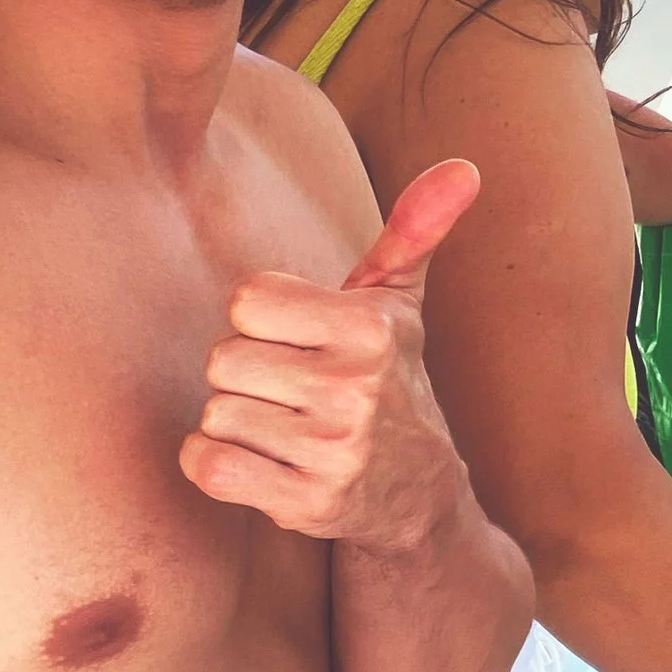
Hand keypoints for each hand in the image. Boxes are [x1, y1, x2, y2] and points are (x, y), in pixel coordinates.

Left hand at [181, 160, 480, 553]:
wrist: (417, 494)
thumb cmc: (390, 378)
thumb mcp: (401, 304)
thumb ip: (415, 229)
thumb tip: (463, 166)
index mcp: (370, 329)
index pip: (248, 300)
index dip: (260, 318)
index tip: (295, 335)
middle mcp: (354, 390)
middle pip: (223, 358)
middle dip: (245, 372)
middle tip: (287, 386)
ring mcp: (331, 452)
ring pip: (214, 413)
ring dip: (236, 419)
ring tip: (282, 423)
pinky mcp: (304, 505)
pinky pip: (208, 466)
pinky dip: (215, 462)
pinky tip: (257, 458)